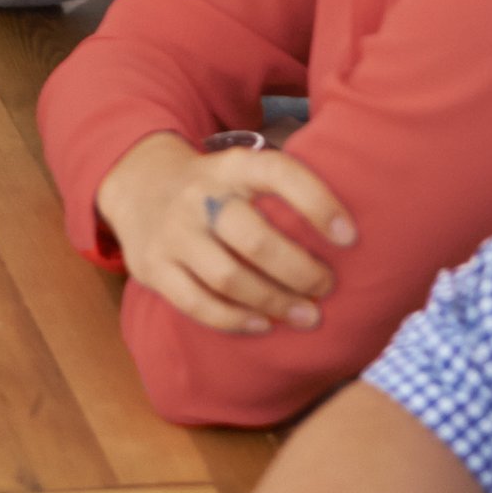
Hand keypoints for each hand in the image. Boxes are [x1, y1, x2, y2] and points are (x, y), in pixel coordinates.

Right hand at [94, 132, 356, 335]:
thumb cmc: (216, 190)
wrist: (137, 184)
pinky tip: (263, 325)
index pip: (277, 172)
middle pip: (254, 238)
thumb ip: (282, 194)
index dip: (316, 202)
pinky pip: (197, 303)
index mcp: (229, 167)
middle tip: (327, 287)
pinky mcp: (153, 266)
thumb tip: (354, 238)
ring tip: (307, 315)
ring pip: (228, 277)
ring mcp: (172, 232)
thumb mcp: (241, 172)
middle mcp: (199, 196)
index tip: (351, 236)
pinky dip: (234, 320)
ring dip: (275, 302)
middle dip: (300, 270)